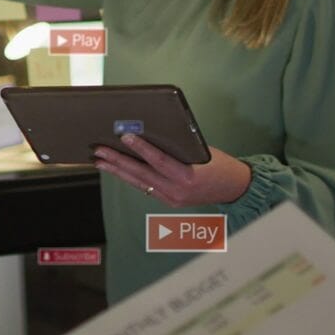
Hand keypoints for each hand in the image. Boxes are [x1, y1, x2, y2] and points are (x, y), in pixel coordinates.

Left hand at [93, 134, 252, 206]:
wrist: (235, 189)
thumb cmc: (220, 165)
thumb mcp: (201, 151)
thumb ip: (177, 147)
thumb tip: (149, 133)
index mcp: (188, 178)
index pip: (159, 161)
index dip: (141, 149)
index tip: (124, 137)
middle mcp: (177, 192)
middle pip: (141, 174)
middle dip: (117, 161)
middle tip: (99, 150)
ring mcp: (171, 199)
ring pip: (138, 182)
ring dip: (117, 170)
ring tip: (99, 161)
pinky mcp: (168, 201)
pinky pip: (144, 187)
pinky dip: (129, 177)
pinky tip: (116, 169)